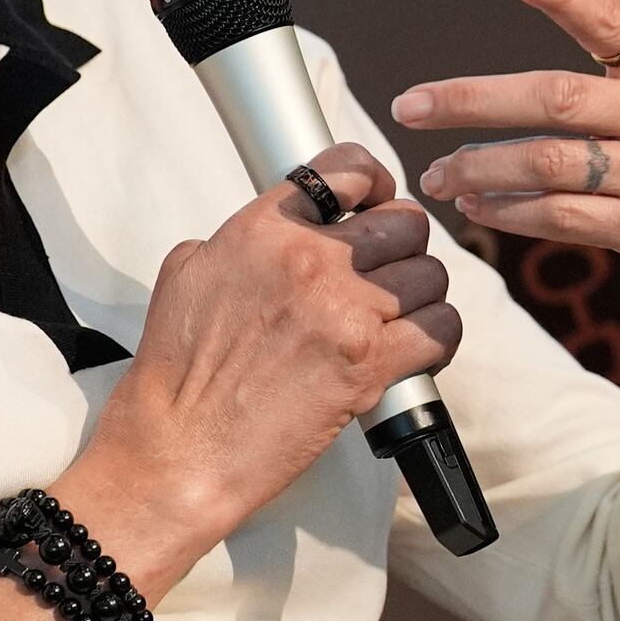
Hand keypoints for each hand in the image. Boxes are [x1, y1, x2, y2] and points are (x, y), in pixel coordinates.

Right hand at [54, 144, 455, 593]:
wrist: (179, 452)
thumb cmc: (178, 377)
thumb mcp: (188, 273)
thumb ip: (240, 236)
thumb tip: (278, 226)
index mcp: (262, 230)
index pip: (346, 168)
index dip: (373, 181)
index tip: (376, 199)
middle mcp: (308, 261)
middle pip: (403, 222)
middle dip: (400, 248)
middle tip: (384, 275)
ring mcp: (344, 311)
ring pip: (431, 274)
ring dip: (419, 297)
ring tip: (394, 320)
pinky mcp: (371, 364)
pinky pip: (442, 327)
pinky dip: (438, 339)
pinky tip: (415, 351)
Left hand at [391, 0, 619, 368]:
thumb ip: (598, 7)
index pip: (615, 20)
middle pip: (559, 98)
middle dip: (474, 100)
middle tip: (408, 105)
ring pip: (550, 164)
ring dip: (479, 166)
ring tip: (433, 171)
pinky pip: (561, 216)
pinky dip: (508, 209)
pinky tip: (472, 202)